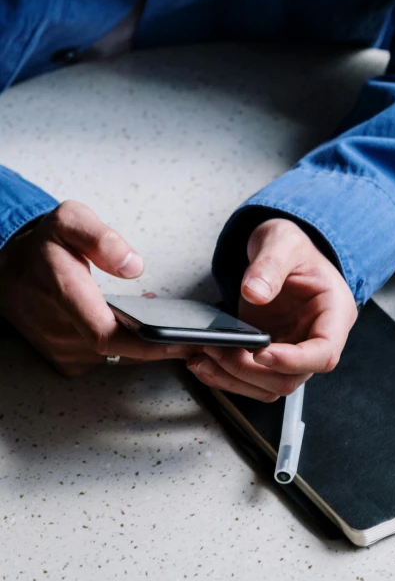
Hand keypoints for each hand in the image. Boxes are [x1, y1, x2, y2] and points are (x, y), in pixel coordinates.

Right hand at [0, 201, 195, 375]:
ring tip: (167, 323)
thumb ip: (101, 239)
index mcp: (64, 292)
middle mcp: (60, 329)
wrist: (6, 270)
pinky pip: (107, 360)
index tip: (181, 341)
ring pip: (117, 357)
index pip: (107, 335)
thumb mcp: (70, 221)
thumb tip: (133, 265)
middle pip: (121, 351)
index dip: (148, 344)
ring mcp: (62, 349)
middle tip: (190, 330)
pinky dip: (128, 347)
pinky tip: (138, 327)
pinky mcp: (65, 359)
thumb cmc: (42, 246)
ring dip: (145, 344)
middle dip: (159, 343)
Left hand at [187, 219, 356, 400]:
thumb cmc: (293, 247)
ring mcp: (293, 351)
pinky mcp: (270, 355)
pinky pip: (253, 378)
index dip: (293, 361)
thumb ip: (270, 266)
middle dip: (250, 371)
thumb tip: (255, 292)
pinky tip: (204, 362)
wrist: (280, 251)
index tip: (261, 353)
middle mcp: (316, 340)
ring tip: (202, 360)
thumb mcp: (283, 243)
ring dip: (235, 380)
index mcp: (334, 314)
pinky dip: (228, 376)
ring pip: (269, 386)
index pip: (323, 353)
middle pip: (291, 378)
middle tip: (217, 351)